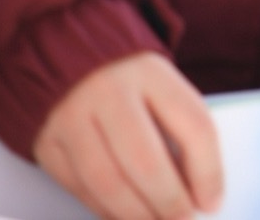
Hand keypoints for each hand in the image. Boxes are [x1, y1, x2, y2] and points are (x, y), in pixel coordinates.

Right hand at [33, 53, 222, 219]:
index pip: (192, 125)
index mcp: (151, 72)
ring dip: (135, 214)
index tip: (212, 202)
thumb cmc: (128, 82)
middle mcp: (108, 91)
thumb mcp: (161, 87)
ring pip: (107, 181)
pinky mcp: (47, 142)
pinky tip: (123, 217)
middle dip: (168, 202)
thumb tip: (198, 192)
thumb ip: (179, 129)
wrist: (64, 56)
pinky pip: (79, 188)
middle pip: (145, 160)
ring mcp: (71, 116)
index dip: (208, 171)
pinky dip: (105, 210)